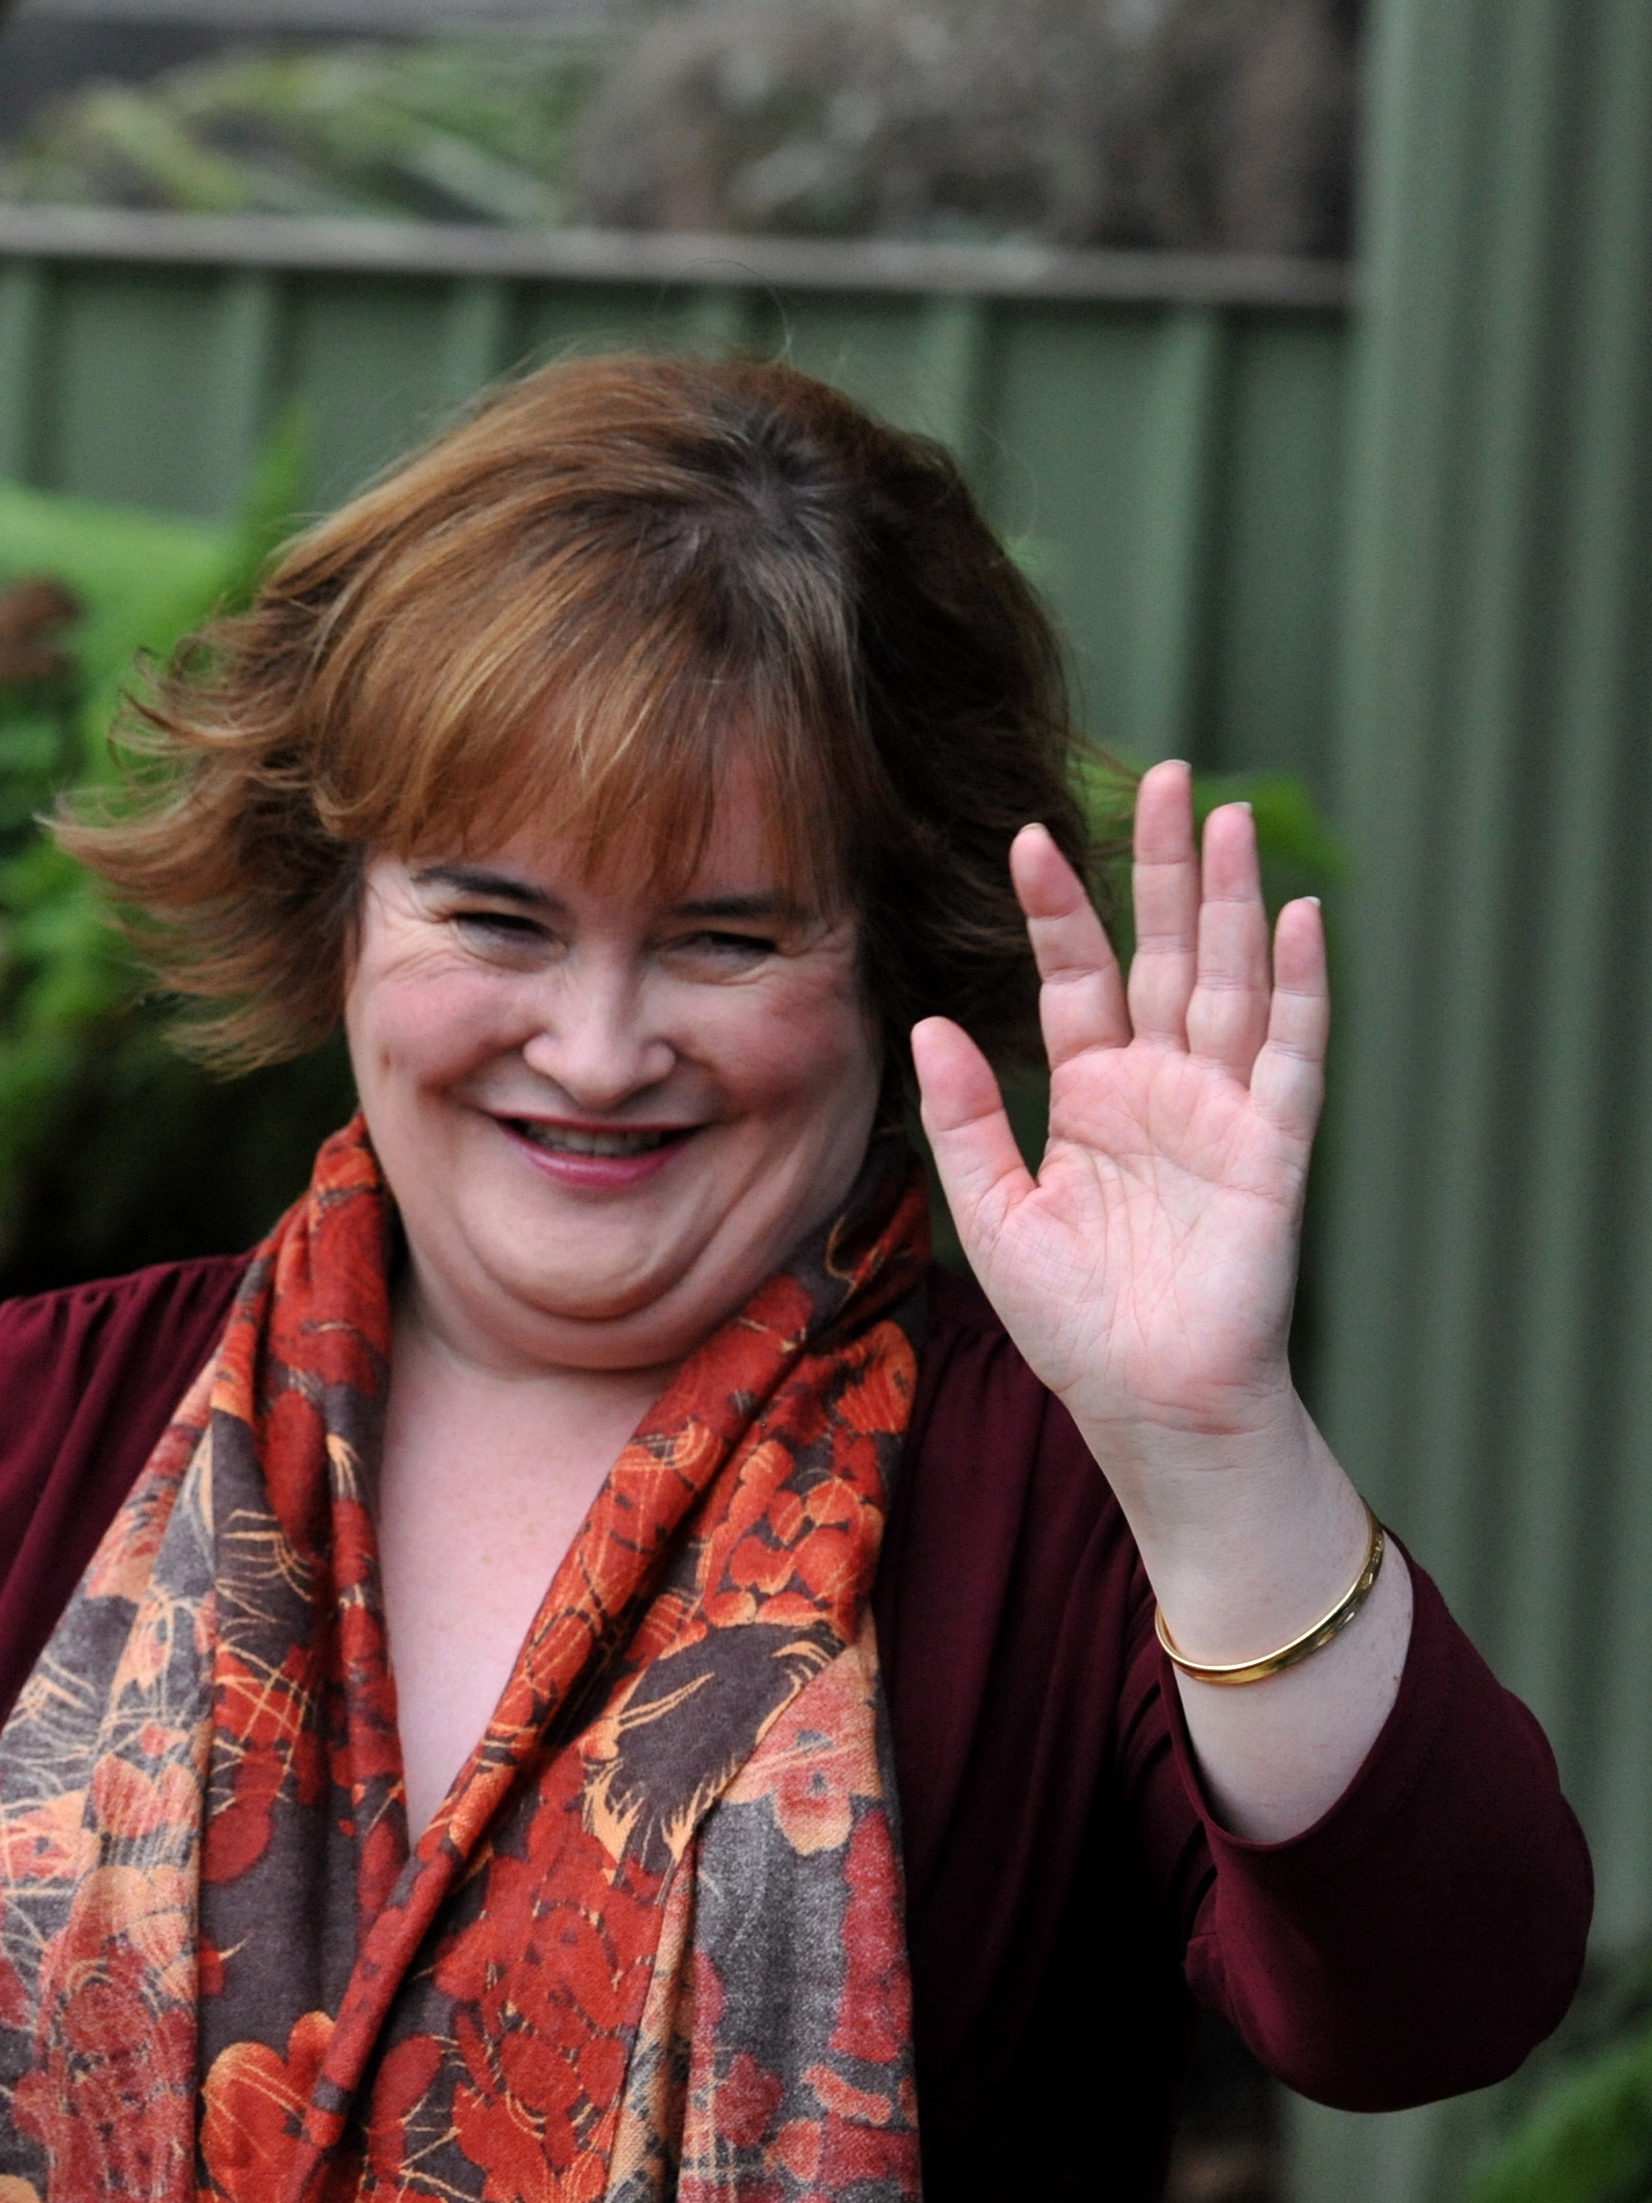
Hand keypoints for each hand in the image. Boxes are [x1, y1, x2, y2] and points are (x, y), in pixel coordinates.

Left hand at [910, 761, 1322, 1461]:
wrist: (1145, 1403)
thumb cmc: (1073, 1321)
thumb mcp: (992, 1212)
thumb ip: (965, 1117)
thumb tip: (931, 1022)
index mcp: (1092, 1095)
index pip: (1075, 976)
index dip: (1059, 907)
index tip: (1028, 835)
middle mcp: (1161, 1086)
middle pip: (1162, 950)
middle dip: (1161, 865)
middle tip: (1165, 773)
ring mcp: (1222, 1108)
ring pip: (1228, 979)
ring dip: (1231, 899)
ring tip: (1225, 816)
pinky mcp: (1273, 1146)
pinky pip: (1290, 1052)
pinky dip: (1299, 984)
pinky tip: (1299, 916)